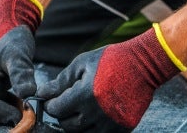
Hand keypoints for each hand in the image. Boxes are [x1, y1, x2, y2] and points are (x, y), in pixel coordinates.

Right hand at [0, 0, 43, 126]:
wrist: (12, 34)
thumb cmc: (13, 42)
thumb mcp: (18, 55)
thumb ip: (22, 74)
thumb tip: (28, 94)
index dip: (3, 113)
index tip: (23, 114)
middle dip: (4, 119)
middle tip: (25, 114)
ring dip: (6, 117)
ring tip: (23, 106)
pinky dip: (9, 112)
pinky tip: (20, 103)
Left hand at [36, 27, 181, 131]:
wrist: (143, 66)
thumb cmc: (110, 60)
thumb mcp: (81, 64)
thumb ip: (61, 81)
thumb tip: (43, 92)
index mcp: (84, 96)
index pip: (55, 110)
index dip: (50, 104)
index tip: (52, 98)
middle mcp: (97, 114)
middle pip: (67, 126)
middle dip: (62, 115)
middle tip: (66, 103)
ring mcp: (111, 124)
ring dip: (77, 123)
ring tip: (80, 108)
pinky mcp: (123, 128)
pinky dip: (92, 127)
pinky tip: (93, 114)